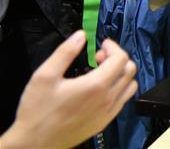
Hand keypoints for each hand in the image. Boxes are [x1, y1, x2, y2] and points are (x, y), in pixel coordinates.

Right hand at [0, 30, 136, 148]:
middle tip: (98, 58)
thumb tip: (81, 36)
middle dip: (117, 58)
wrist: (35, 143)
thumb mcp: (45, 76)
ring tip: (100, 73)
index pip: (121, 58)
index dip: (113, 47)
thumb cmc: (38, 110)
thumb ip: (65, 52)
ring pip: (130, 86)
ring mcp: (109, 113)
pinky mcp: (105, 122)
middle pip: (130, 70)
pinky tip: (99, 89)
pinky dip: (119, 89)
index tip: (101, 45)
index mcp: (96, 86)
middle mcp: (108, 99)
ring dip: (120, 74)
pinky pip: (123, 101)